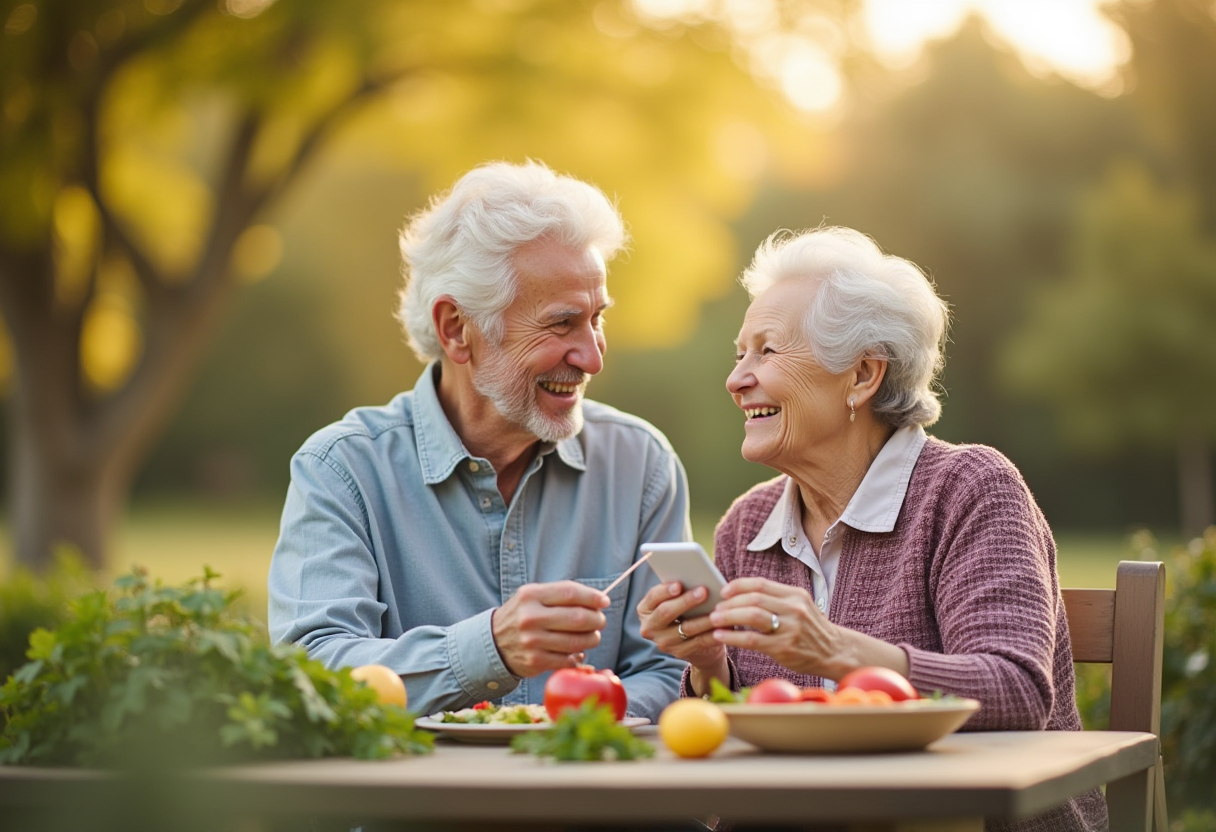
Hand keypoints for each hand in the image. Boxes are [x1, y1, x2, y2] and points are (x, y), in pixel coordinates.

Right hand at [491, 581, 608, 677]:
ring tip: (591, 636)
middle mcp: (530, 617)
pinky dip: (578, 656)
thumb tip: (599, 601)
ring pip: (577, 641)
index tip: (604, 601)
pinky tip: (576, 651)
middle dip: (596, 620)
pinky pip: (568, 659)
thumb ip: (562, 595)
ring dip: (591, 639)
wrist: (493, 643)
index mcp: (531, 596)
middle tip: (600, 621)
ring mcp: (532, 641)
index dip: (592, 597)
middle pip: (578, 618)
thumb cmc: (523, 616)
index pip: (570, 593)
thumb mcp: (534, 597)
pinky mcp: (536, 661)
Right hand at [637, 581, 726, 670]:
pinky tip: (722, 626)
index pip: (653, 597)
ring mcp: (663, 642)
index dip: (665, 590)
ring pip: (686, 628)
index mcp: (645, 609)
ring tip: (718, 609)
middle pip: (667, 612)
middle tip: (703, 591)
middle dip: (686, 601)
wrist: (689, 641)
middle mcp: (650, 627)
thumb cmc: (684, 611)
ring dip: (704, 618)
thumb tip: (697, 577)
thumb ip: (680, 589)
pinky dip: (712, 633)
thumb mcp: (676, 600)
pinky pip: (699, 642)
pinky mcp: (679, 653)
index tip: (679, 584)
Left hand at [709, 577, 841, 676]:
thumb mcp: (800, 607)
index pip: (760, 584)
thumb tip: (742, 594)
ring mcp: (790, 628)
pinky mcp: (784, 648)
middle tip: (715, 608)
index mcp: (795, 595)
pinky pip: (751, 639)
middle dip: (729, 603)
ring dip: (728, 616)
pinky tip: (720, 636)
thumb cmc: (811, 630)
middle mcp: (793, 608)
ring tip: (714, 620)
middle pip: (753, 598)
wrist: (835, 652)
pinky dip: (732, 636)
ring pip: (751, 615)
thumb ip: (776, 599)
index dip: (738, 586)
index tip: (724, 591)